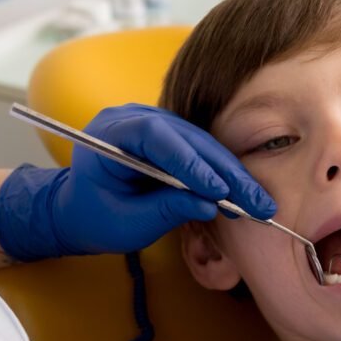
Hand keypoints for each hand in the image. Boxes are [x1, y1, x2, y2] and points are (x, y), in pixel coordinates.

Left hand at [0, 103, 275, 259]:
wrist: (81, 209)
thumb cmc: (94, 217)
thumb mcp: (125, 222)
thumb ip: (163, 211)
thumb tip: (208, 206)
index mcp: (109, 132)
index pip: (155, 137)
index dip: (189, 162)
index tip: (217, 190)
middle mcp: (136, 118)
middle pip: (188, 138)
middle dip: (224, 172)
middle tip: (254, 201)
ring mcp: (157, 124)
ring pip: (203, 144)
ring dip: (232, 174)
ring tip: (259, 203)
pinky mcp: (174, 137)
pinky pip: (203, 152)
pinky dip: (225, 174)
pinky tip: (245, 195)